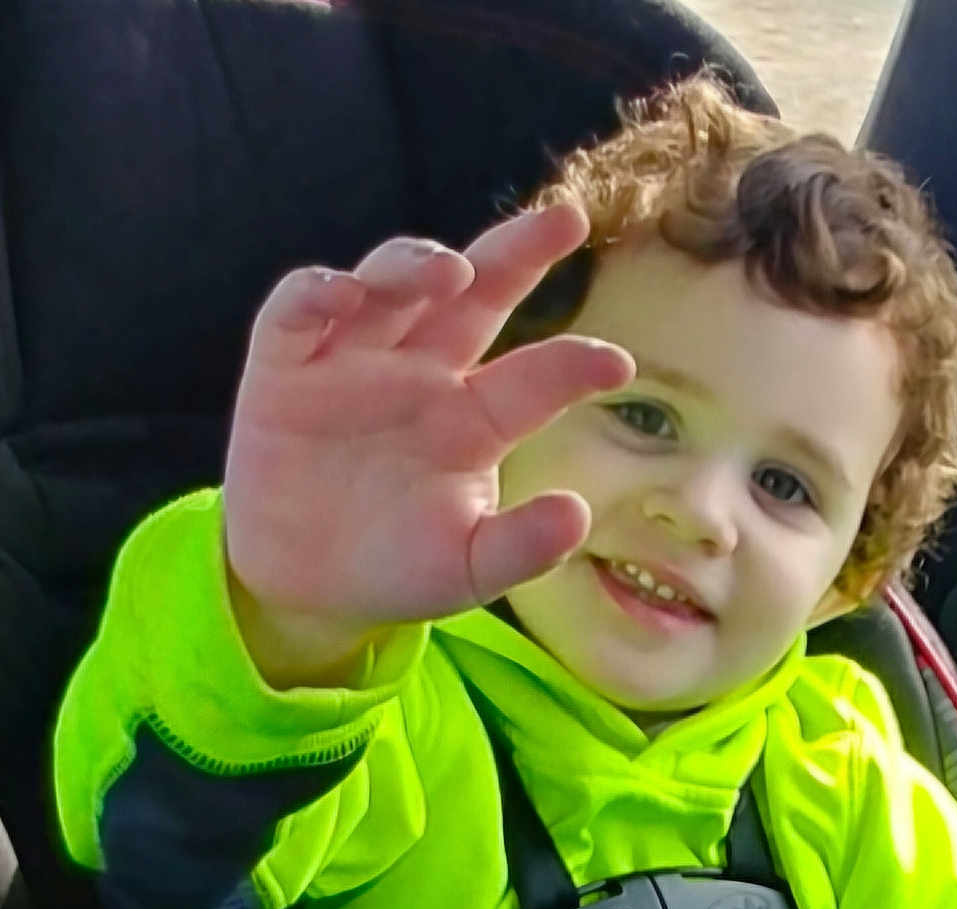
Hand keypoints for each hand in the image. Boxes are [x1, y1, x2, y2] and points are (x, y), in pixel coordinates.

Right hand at [222, 201, 634, 681]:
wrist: (305, 589)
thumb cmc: (396, 569)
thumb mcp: (467, 571)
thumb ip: (520, 546)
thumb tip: (578, 514)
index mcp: (474, 418)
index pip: (534, 377)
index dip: (573, 365)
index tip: (617, 366)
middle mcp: (422, 373)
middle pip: (474, 295)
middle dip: (517, 252)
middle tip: (566, 218)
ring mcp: (355, 361)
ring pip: (390, 283)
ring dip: (416, 264)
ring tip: (452, 273)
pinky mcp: (284, 366)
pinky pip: (298, 310)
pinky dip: (317, 292)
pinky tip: (345, 294)